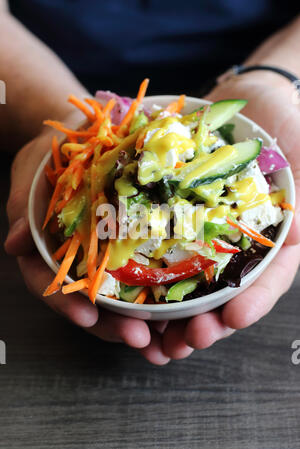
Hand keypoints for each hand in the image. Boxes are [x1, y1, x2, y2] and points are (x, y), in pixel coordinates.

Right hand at [4, 120, 171, 365]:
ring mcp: (102, 256)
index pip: (49, 283)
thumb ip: (23, 210)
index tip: (88, 317)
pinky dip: (159, 293)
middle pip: (89, 300)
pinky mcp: (129, 246)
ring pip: (118, 296)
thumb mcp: (30, 177)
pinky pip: (143, 274)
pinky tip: (180, 307)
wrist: (78, 138)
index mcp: (46, 249)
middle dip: (112, 324)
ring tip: (165, 337)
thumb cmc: (49, 160)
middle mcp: (75, 260)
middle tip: (139, 339)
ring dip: (140, 319)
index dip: (66, 303)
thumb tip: (13, 243)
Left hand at [158, 75, 299, 359]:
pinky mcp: (174, 222)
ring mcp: (205, 236)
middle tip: (184, 343)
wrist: (250, 99)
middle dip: (206, 323)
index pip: (269, 279)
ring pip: (190, 287)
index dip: (253, 302)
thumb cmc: (290, 124)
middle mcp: (239, 245)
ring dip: (171, 318)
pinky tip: (130, 302)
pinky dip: (145, 281)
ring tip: (153, 340)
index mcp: (274, 240)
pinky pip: (157, 254)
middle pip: (225, 295)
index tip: (232, 319)